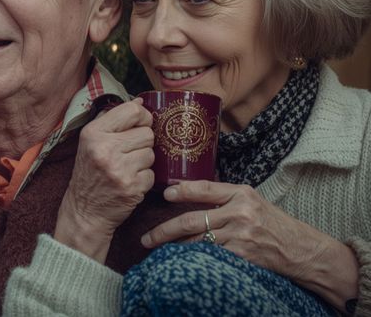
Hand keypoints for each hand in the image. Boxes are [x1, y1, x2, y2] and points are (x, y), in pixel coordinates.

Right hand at [54, 99, 153, 260]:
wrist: (85, 210)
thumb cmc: (90, 172)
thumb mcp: (91, 141)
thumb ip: (113, 120)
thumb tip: (140, 102)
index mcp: (93, 133)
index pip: (132, 111)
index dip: (142, 117)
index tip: (139, 126)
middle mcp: (104, 149)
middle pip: (147, 133)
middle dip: (142, 143)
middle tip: (128, 153)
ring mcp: (119, 169)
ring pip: (152, 153)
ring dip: (143, 162)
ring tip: (127, 168)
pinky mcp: (132, 187)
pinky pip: (152, 174)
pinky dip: (144, 178)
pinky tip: (129, 181)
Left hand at [142, 181, 359, 309]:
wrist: (302, 250)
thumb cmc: (274, 223)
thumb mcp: (253, 201)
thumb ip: (224, 196)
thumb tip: (187, 190)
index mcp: (242, 194)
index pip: (205, 189)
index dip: (182, 191)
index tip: (165, 194)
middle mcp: (240, 212)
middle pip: (192, 220)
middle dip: (164, 230)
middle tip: (147, 237)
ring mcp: (241, 236)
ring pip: (197, 241)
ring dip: (174, 247)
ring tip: (156, 249)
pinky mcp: (242, 255)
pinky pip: (210, 255)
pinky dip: (193, 257)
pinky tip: (180, 260)